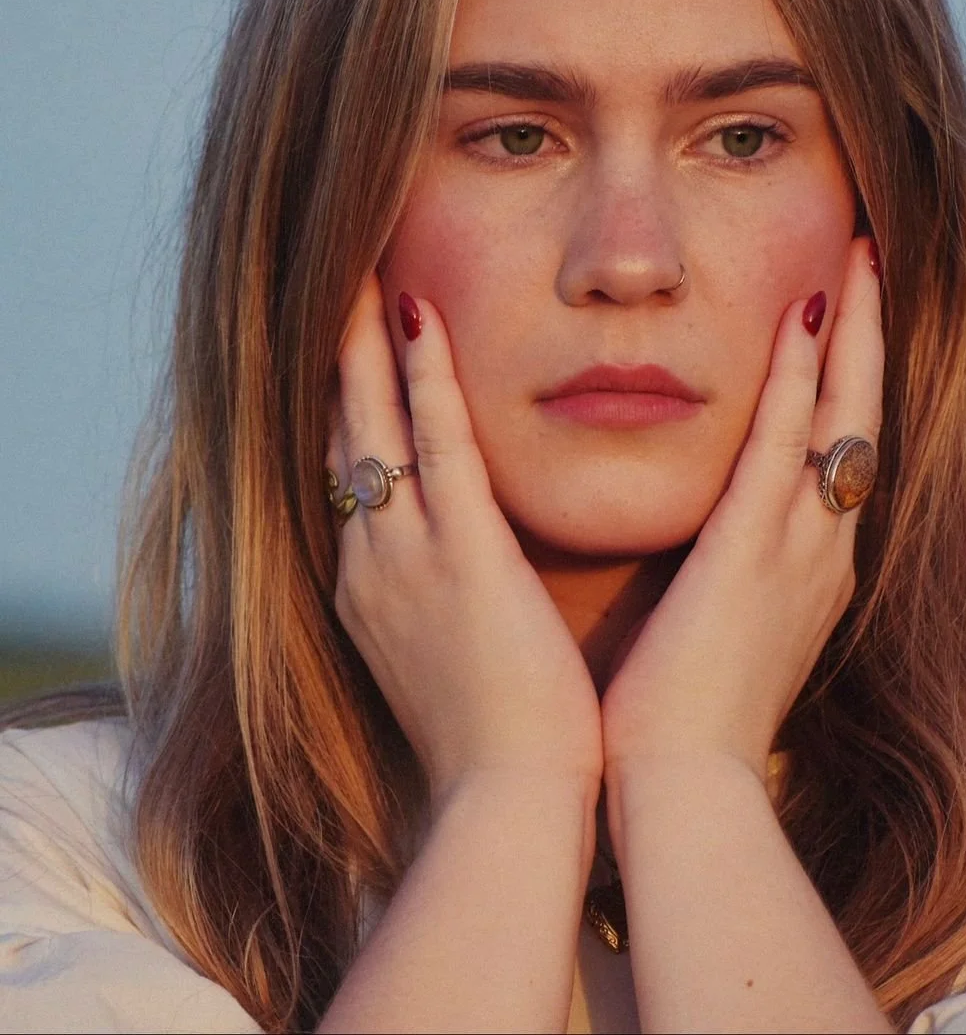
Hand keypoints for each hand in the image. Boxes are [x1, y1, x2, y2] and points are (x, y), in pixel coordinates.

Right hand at [328, 276, 602, 808]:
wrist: (508, 804)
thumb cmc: (497, 741)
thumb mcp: (450, 660)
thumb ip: (446, 602)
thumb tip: (466, 572)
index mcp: (371, 590)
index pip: (353, 479)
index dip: (349, 413)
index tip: (356, 360)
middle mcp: (371, 563)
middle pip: (344, 438)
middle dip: (340, 364)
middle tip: (340, 293)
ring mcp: (405, 557)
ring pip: (374, 426)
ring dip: (365, 348)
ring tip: (362, 277)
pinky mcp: (460, 555)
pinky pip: (435, 444)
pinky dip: (424, 376)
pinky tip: (418, 316)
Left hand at [600, 237, 882, 782]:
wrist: (678, 788)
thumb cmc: (680, 718)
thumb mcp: (714, 630)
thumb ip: (718, 577)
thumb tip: (698, 544)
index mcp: (802, 570)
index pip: (830, 455)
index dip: (841, 383)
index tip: (836, 319)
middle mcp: (818, 552)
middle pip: (854, 421)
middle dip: (863, 340)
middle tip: (867, 264)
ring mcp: (797, 551)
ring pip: (837, 418)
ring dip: (849, 335)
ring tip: (856, 260)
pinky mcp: (754, 555)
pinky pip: (785, 447)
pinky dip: (800, 379)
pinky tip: (804, 315)